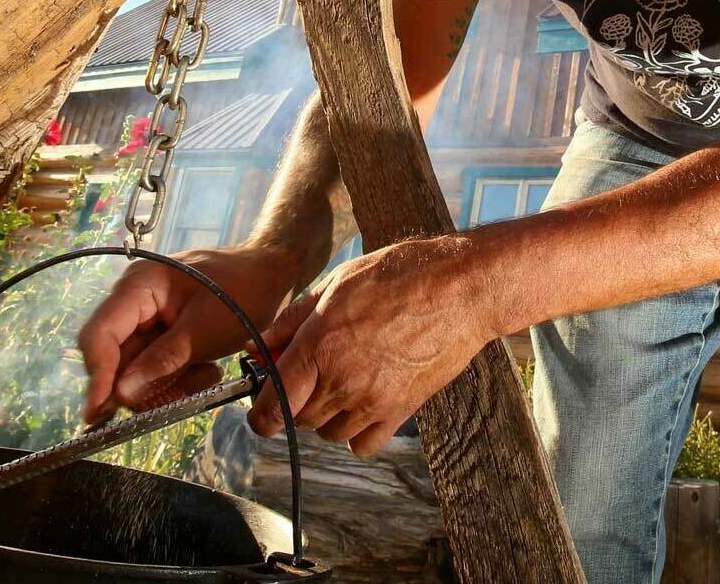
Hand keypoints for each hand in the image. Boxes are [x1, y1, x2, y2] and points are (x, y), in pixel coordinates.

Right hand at [77, 244, 298, 424]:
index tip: (101, 413)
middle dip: (146, 384)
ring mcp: (146, 320)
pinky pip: (154, 370)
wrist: (271, 276)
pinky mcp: (160, 336)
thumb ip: (164, 360)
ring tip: (206, 373)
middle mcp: (134, 302)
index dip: (98, 375)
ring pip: (136, 372)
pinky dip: (178, 379)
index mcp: (139, 286)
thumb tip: (123, 393)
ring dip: (168, 384)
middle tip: (183, 391)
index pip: (98, 335)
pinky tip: (206, 370)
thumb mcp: (206, 329)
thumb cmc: (243, 290)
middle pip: (115, 360)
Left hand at [245, 236, 494, 456]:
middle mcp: (342, 380)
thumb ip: (291, 321)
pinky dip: (356, 433)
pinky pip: (363, 444)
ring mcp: (372, 400)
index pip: (271, 407)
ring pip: (328, 433)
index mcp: (319, 346)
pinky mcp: (401, 411)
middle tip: (308, 376)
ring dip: (325, 416)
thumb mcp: (336, 283)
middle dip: (294, 403)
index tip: (261, 407)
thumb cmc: (399, 276)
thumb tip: (258, 347)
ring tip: (340, 383)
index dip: (259, 413)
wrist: (460, 289)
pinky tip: (362, 404)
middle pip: (298, 420)